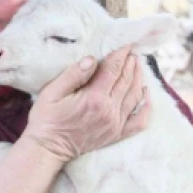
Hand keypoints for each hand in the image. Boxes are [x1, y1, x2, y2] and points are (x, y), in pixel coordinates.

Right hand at [22, 47, 149, 164]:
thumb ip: (73, 75)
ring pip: (135, 96)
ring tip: (137, 65)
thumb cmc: (46, 119)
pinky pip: (139, 121)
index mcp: (94, 98)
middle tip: (131, 50)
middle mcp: (109, 111)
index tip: (125, 43)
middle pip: (126, 80)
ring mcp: (115, 124)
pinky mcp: (116, 135)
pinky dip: (146, 107)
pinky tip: (146, 94)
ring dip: (138, 77)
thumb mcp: (51, 92)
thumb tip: (92, 59)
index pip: (113, 69)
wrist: (47, 150)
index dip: (121, 53)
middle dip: (130, 62)